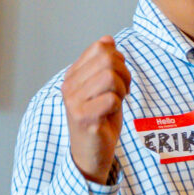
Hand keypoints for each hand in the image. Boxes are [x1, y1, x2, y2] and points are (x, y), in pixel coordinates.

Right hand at [60, 37, 128, 183]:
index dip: (118, 58)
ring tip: (118, 100)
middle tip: (123, 90)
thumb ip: (103, 65)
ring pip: (109, 76)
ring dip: (122, 88)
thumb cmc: (99, 121)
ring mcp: (74, 102)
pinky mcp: (83, 118)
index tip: (119, 77)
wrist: (90, 154)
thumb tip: (108, 39)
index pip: (100, 47)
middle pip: (107, 59)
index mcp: (73, 75)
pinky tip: (112, 113)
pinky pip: (111, 99)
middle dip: (124, 72)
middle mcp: (69, 86)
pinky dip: (118, 104)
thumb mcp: (102, 88)